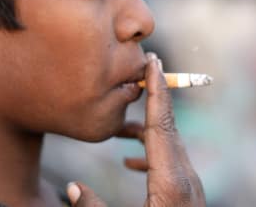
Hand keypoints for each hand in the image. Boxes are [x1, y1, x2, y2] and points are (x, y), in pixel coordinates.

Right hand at [66, 52, 205, 205]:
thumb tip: (69, 186)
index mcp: (170, 181)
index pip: (160, 124)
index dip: (156, 91)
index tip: (153, 62)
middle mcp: (183, 176)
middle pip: (166, 125)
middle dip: (153, 96)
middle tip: (140, 69)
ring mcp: (186, 184)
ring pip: (166, 142)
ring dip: (144, 126)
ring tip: (118, 121)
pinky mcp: (183, 193)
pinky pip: (166, 161)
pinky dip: (148, 151)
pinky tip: (128, 161)